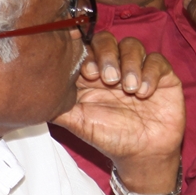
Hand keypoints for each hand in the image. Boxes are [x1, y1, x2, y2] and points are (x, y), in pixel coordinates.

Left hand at [55, 32, 185, 179]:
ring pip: (132, 45)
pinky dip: (150, 73)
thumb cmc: (108, 137)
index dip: (86, 54)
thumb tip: (34, 97)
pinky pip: (156, 60)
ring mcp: (137, 69)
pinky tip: (144, 93)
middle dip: (107, 55)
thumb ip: (58, 107)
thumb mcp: (78, 123)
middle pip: (107, 40)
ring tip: (128, 89)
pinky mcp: (161, 75)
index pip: (85, 49)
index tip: (88, 72)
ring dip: (129, 64)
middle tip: (109, 79)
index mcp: (91, 76)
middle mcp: (113, 67)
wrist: (141, 154)